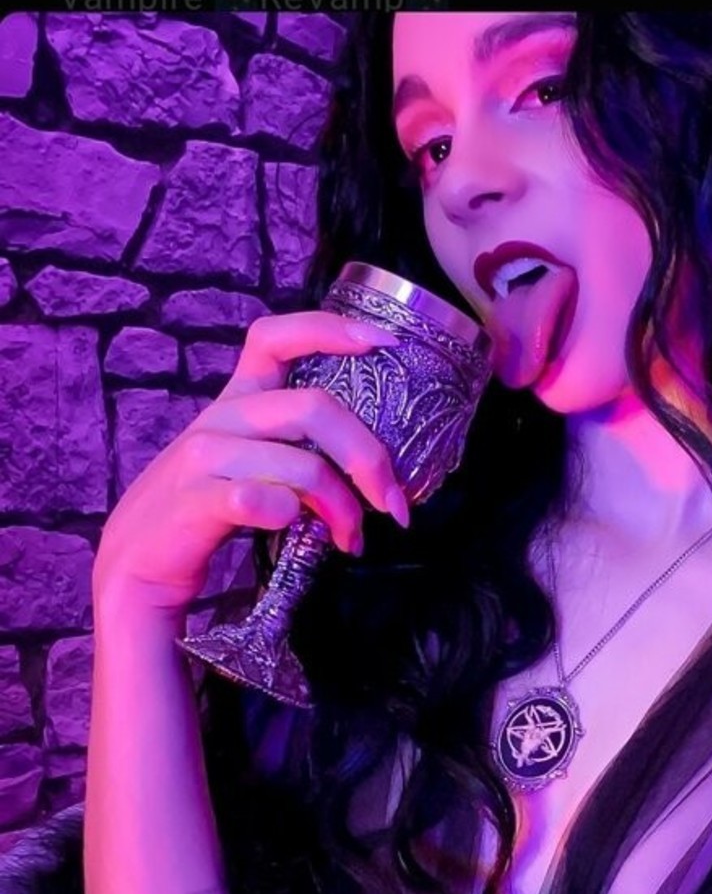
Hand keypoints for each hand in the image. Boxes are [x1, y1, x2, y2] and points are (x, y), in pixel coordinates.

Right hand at [92, 310, 410, 617]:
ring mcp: (205, 458)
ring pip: (301, 464)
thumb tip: (372, 466)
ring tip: (351, 540)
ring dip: (342, 508)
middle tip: (394, 505)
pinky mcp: (196, 501)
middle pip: (315, 408)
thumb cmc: (204, 513)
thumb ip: (295, 449)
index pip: (276, 338)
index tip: (385, 342)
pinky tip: (304, 538)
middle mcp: (221, 417)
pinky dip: (292, 518)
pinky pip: (262, 500)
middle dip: (369, 458)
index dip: (331, 328)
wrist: (136, 565)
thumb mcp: (247, 463)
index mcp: (237, 400)